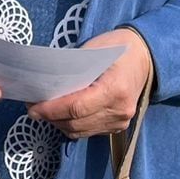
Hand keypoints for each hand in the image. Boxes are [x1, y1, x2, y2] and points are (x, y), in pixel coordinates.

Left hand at [27, 28, 152, 139]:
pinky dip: (72, 125)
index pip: (76, 107)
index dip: (51, 109)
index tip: (32, 106)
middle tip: (31, 106)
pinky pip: (89, 131)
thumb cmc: (118, 47)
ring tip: (43, 110)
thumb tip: (47, 81)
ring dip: (58, 123)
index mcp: (114, 89)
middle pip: (76, 123)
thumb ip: (73, 67)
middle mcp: (119, 110)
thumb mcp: (95, 48)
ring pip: (80, 131)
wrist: (147, 57)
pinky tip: (60, 114)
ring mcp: (120, 121)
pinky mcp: (118, 126)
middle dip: (50, 117)